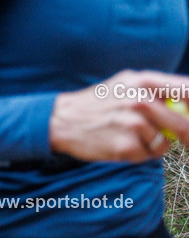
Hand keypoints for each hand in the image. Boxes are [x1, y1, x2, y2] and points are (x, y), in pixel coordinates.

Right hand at [50, 70, 188, 161]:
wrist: (61, 119)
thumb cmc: (96, 103)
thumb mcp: (125, 83)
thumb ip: (156, 89)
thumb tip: (185, 102)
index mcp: (144, 81)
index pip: (188, 90)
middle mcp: (141, 101)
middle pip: (182, 123)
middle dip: (183, 135)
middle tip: (180, 139)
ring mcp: (133, 125)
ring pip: (163, 143)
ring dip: (154, 146)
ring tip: (133, 139)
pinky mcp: (124, 146)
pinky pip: (146, 156)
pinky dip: (138, 155)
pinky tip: (121, 146)